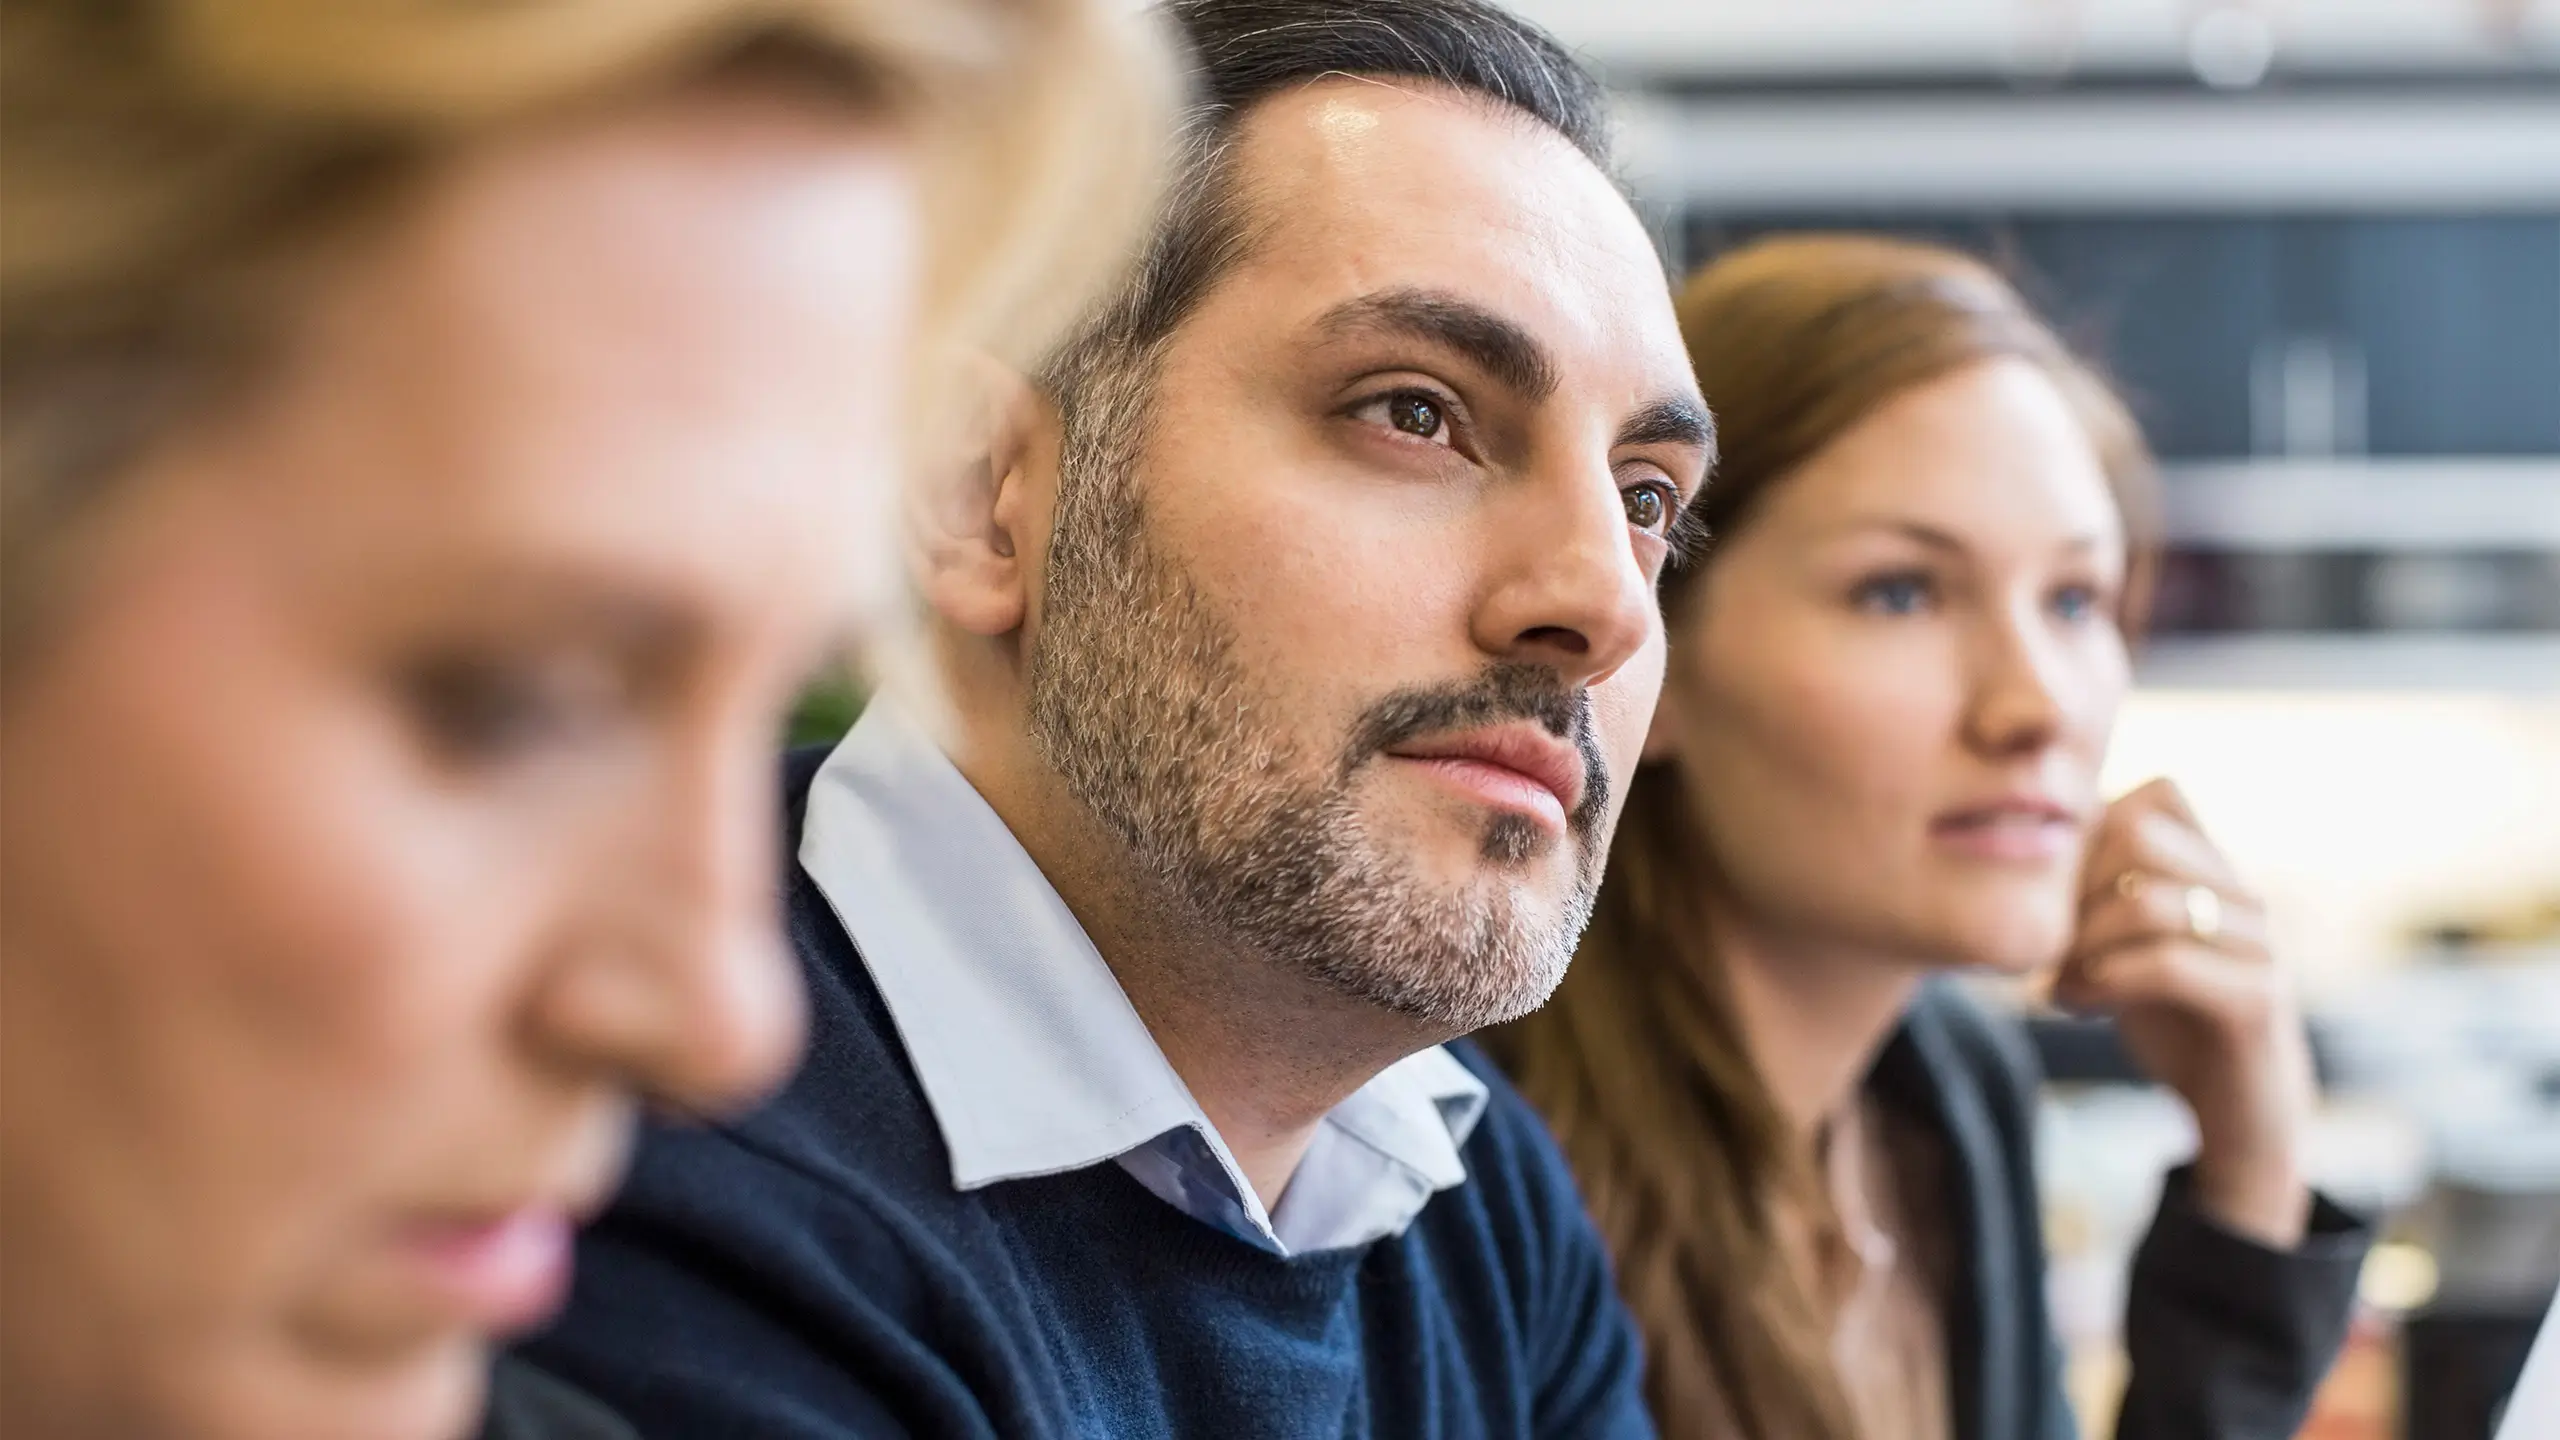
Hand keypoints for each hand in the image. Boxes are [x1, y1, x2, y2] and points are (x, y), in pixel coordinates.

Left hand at [2051, 778, 2316, 1247]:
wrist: (2239, 1117)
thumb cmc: (2171, 1022)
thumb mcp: (2122, 942)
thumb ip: (2094, 892)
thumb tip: (2018, 844)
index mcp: (2215, 868)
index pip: (2157, 792)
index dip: (2088, 830)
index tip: (2053, 891)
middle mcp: (2244, 892)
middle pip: (2141, 833)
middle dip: (2073, 884)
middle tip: (2046, 937)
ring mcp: (2259, 944)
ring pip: (2149, 899)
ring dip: (2080, 940)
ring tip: (2054, 978)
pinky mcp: (2258, 1001)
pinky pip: (2171, 963)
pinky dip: (2105, 979)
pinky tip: (2074, 1003)